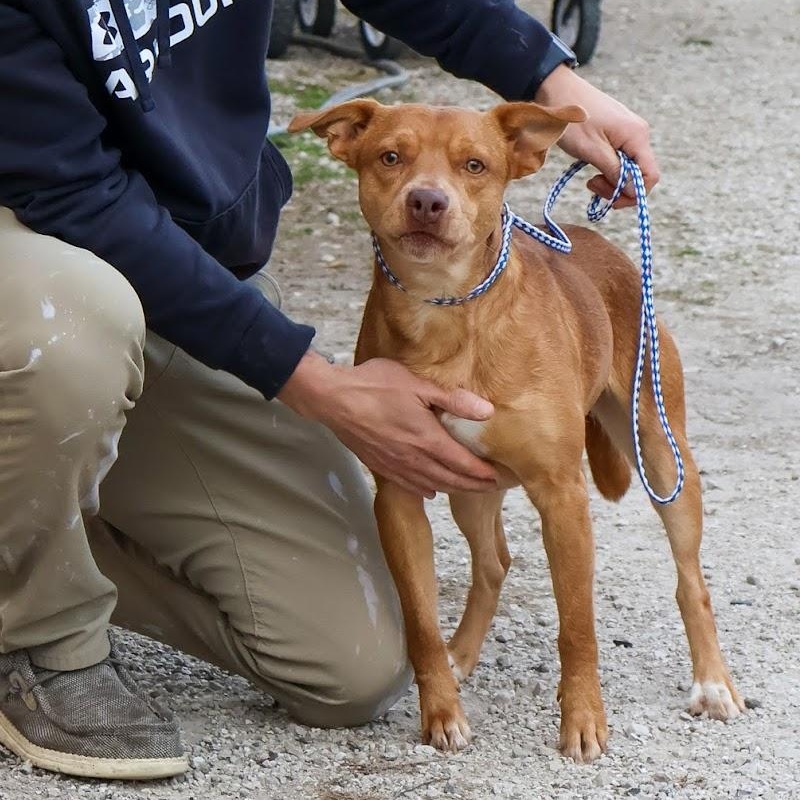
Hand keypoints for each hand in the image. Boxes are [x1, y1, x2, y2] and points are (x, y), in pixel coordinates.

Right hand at [277, 351, 498, 497]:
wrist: (333, 399)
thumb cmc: (375, 386)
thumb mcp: (418, 385)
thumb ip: (454, 400)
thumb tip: (487, 411)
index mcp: (427, 440)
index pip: (464, 465)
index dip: (484, 474)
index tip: (501, 476)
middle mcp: (414, 459)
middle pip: (451, 480)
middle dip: (475, 486)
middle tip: (493, 487)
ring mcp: (395, 466)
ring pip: (432, 486)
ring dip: (453, 490)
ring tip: (469, 489)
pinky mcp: (380, 466)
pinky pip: (410, 485)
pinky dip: (426, 490)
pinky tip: (431, 490)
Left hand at [535, 65, 659, 207]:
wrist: (558, 91)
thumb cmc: (573, 121)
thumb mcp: (593, 151)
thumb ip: (615, 172)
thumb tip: (634, 192)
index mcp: (637, 137)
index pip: (650, 176)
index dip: (634, 194)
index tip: (609, 200)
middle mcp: (639, 134)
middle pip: (640, 175)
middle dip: (619, 188)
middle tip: (592, 186)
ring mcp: (629, 133)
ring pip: (629, 169)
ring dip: (612, 180)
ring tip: (590, 179)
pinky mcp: (619, 133)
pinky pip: (621, 159)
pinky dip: (609, 169)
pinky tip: (593, 167)